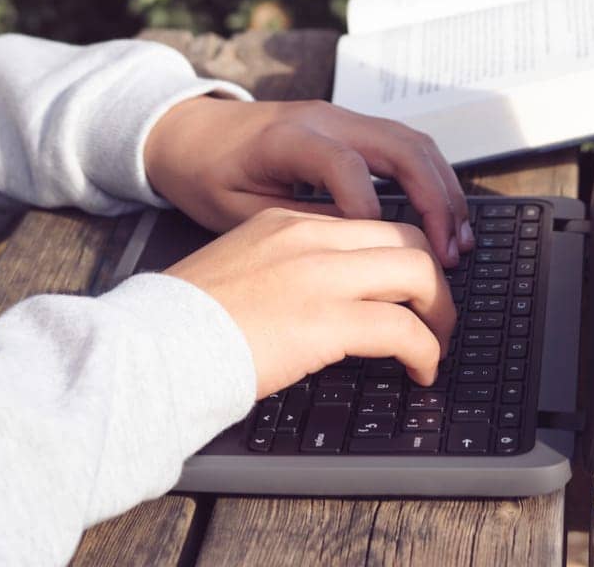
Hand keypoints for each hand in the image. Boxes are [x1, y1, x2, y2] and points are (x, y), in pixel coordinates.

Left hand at [143, 95, 472, 266]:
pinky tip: (441, 218)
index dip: (369, 212)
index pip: (346, 166)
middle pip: (401, 147)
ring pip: (414, 142)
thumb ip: (296, 225)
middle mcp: (326, 119)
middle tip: (450, 256)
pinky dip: (430, 179)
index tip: (379, 262)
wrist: (190, 131)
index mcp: (290, 138)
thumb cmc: (206, 173)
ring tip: (458, 242)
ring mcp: (342, 117)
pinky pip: (404, 145)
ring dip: (443, 190)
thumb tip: (352, 255)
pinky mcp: (350, 126)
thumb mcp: (238, 210)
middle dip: (434, 201)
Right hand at [167, 206, 455, 398]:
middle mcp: (310, 237)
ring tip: (436, 344)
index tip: (410, 287)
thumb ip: (283, 270)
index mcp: (287, 222)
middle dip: (434, 277)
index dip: (401, 255)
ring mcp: (320, 275)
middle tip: (437, 314)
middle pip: (405, 238)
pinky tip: (421, 371)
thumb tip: (319, 302)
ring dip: (439, 312)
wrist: (154, 344)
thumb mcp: (240, 272)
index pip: (369, 222)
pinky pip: (403, 328)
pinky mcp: (326, 320)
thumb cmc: (185, 322)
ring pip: (418, 273)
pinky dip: (425, 351)